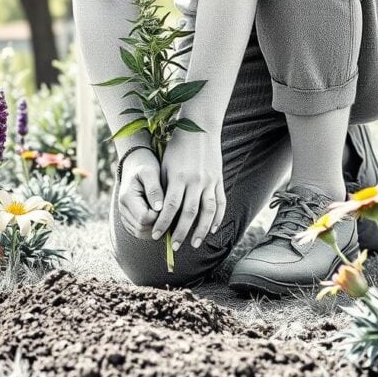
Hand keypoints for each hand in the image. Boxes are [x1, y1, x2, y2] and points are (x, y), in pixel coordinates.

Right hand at [117, 149, 163, 238]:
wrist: (135, 164)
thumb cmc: (145, 166)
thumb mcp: (150, 172)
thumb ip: (154, 189)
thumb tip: (159, 208)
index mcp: (127, 197)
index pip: (144, 219)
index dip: (158, 217)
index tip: (167, 206)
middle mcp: (122, 208)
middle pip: (142, 229)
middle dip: (158, 224)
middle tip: (169, 212)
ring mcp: (124, 215)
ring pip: (140, 233)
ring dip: (155, 229)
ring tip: (165, 215)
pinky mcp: (128, 219)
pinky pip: (139, 232)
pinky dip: (150, 230)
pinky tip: (159, 219)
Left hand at [155, 132, 225, 249]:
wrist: (199, 129)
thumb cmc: (177, 149)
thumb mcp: (165, 166)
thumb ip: (163, 188)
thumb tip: (159, 213)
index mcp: (179, 177)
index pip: (170, 206)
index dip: (163, 223)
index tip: (156, 236)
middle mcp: (196, 180)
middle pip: (189, 213)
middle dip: (181, 232)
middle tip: (175, 247)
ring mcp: (210, 181)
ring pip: (208, 211)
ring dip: (202, 230)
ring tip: (195, 243)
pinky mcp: (219, 180)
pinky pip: (220, 203)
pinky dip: (218, 218)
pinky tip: (213, 229)